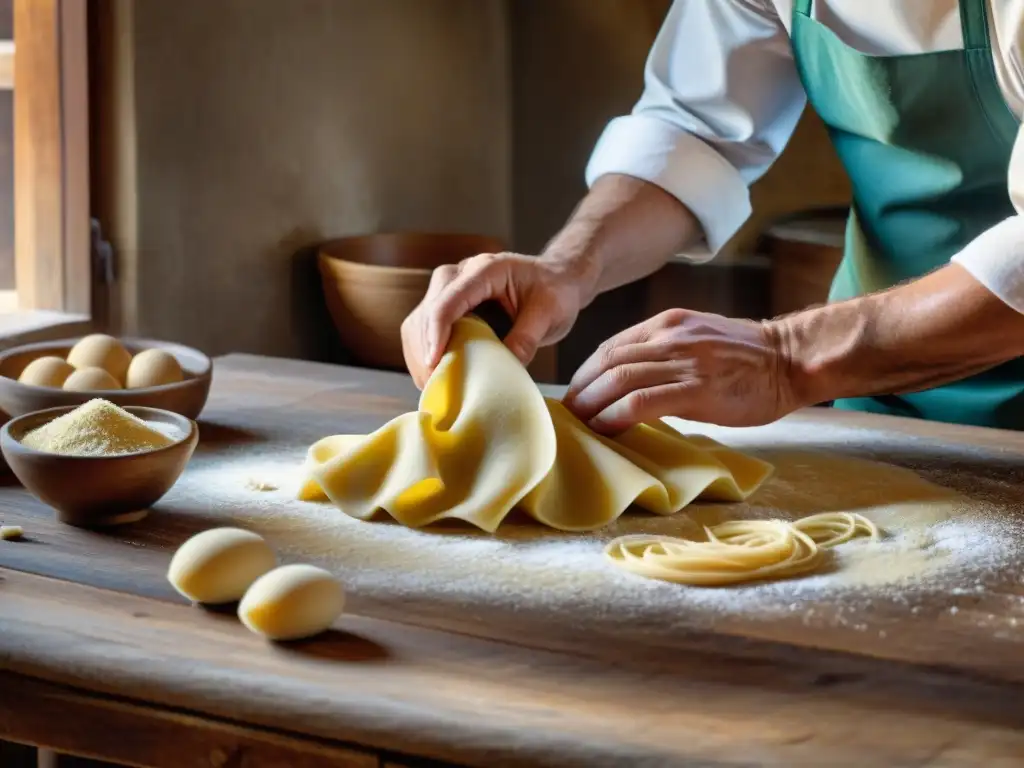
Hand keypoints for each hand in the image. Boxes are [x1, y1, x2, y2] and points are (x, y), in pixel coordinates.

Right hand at [401, 252, 586, 387]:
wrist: (555, 280)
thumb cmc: (555, 291)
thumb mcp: (549, 313)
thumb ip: (528, 337)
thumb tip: (507, 367)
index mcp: (486, 270)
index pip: (448, 300)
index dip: (436, 333)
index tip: (433, 363)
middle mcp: (461, 274)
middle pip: (427, 311)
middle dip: (424, 349)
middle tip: (433, 384)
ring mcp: (451, 288)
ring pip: (418, 320)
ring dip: (418, 354)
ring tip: (431, 385)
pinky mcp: (448, 305)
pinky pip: (423, 328)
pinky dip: (423, 353)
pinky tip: (433, 376)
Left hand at [563, 308, 795, 432]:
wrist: (792, 360)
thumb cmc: (749, 358)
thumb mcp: (700, 339)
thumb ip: (666, 352)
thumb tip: (633, 381)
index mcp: (668, 324)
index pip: (611, 346)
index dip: (586, 372)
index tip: (576, 394)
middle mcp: (670, 337)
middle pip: (607, 361)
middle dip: (581, 389)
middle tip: (567, 414)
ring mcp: (683, 361)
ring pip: (619, 379)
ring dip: (592, 404)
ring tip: (579, 424)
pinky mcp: (696, 389)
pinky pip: (642, 401)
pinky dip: (616, 416)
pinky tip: (606, 428)